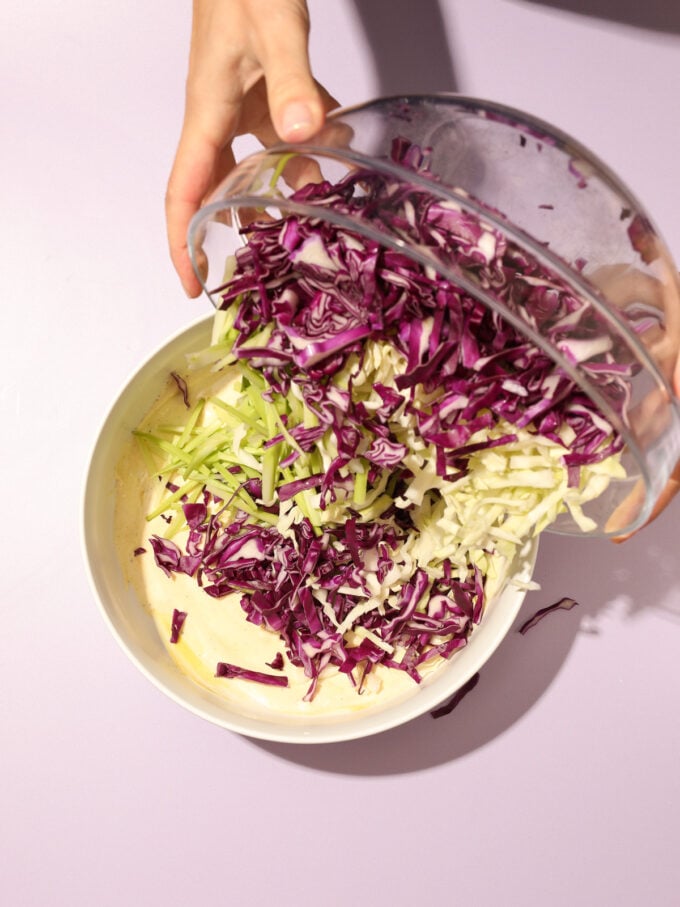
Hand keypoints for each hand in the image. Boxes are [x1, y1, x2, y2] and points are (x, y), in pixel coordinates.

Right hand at [166, 0, 334, 296]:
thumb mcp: (275, 29)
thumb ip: (293, 82)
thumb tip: (305, 137)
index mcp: (208, 114)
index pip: (186, 193)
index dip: (184, 243)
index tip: (194, 283)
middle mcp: (220, 118)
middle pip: (217, 190)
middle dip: (231, 232)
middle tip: (257, 271)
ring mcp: (244, 104)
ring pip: (259, 165)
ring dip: (284, 191)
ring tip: (311, 219)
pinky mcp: (267, 90)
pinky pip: (287, 131)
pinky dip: (312, 146)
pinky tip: (341, 148)